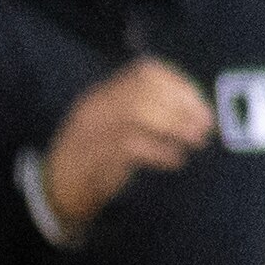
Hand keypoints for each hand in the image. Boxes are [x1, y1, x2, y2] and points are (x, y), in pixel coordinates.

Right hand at [41, 58, 214, 234]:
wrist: (57, 192)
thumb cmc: (96, 160)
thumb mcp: (115, 126)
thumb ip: (145, 109)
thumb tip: (194, 104)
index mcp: (102, 95)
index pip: (144, 72)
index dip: (179, 84)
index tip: (201, 103)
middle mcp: (95, 107)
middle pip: (144, 91)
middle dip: (182, 106)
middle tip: (206, 125)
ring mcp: (91, 130)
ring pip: (138, 113)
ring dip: (175, 126)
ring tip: (196, 141)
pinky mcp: (94, 157)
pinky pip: (131, 146)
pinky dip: (160, 152)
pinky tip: (176, 160)